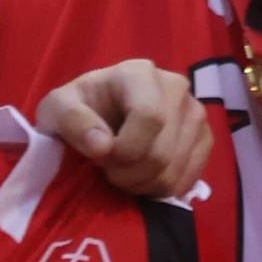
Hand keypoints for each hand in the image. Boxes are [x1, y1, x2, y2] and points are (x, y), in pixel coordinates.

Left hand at [36, 58, 213, 203]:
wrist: (98, 116)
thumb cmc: (77, 111)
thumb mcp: (56, 110)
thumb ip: (72, 121)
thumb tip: (102, 146)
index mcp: (139, 73)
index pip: (150, 117)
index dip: (125, 150)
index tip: (101, 160)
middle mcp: (176, 87)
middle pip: (163, 150)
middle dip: (130, 174)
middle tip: (109, 173)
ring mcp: (196, 113)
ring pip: (176, 168)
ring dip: (144, 185)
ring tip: (125, 176)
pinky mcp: (205, 138)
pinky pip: (190, 177)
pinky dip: (164, 188)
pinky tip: (144, 180)